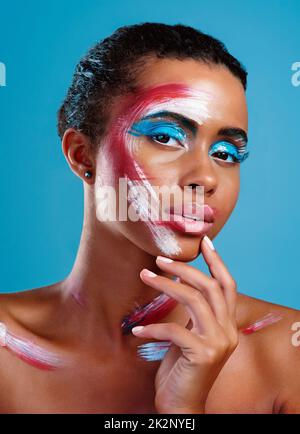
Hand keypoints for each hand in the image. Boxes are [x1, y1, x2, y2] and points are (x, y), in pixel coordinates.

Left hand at [132, 236, 238, 413]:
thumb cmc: (181, 367)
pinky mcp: (203, 355)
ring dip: (166, 285)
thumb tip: (178, 280)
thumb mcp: (190, 334)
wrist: (181, 405)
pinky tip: (137, 329)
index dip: (217, 261)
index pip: (227, 285)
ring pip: (194, 300)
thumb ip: (193, 312)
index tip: (204, 240)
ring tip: (144, 276)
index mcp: (227, 324)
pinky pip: (175, 331)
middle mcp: (228, 331)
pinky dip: (154, 327)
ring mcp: (218, 343)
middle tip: (159, 259)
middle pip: (210, 287)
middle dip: (184, 268)